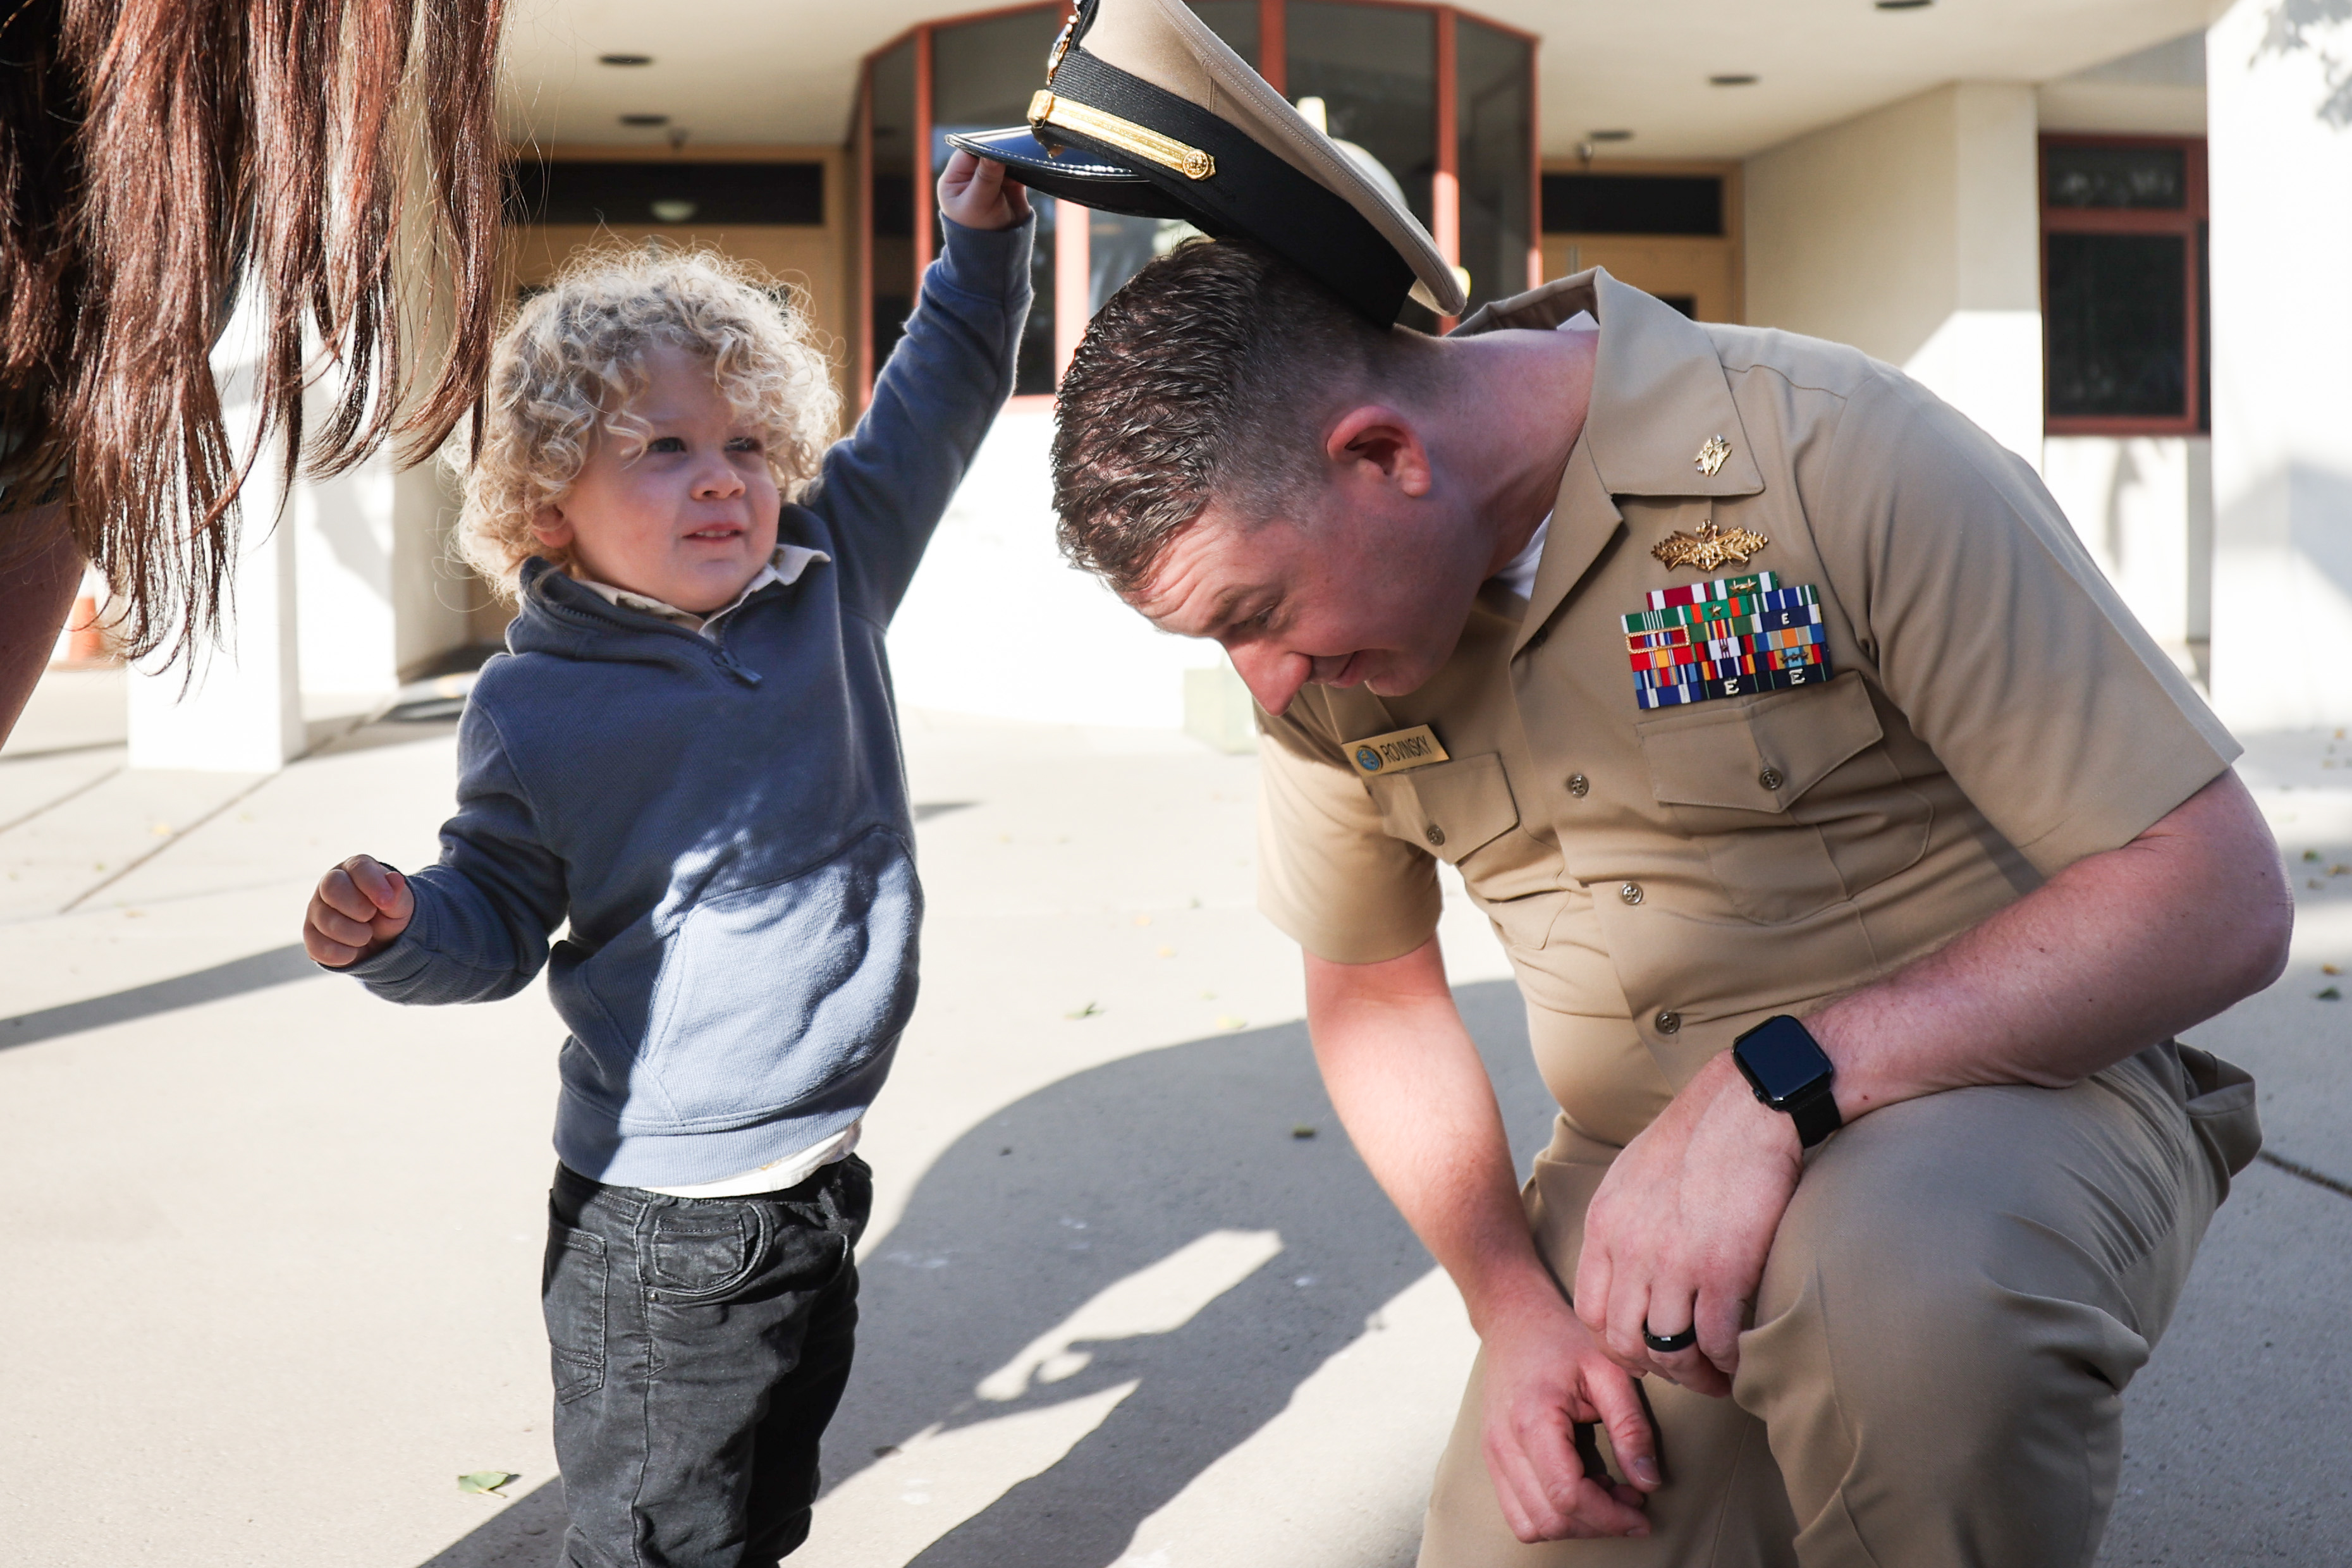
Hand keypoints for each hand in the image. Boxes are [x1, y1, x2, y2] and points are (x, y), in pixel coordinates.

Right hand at [305, 854, 413, 967]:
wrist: (380, 941)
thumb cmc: (389, 914)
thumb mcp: (402, 904)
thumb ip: (398, 894)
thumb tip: (395, 879)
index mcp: (355, 869)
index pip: (358, 868)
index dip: (373, 884)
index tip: (386, 902)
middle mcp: (329, 884)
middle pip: (331, 888)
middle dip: (358, 908)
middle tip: (371, 917)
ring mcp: (316, 909)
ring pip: (326, 921)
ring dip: (355, 935)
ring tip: (367, 935)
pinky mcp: (310, 935)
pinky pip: (319, 947)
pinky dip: (343, 954)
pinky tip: (354, 950)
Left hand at [937, 148, 1029, 230]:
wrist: (997, 255)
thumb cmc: (978, 232)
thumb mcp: (978, 204)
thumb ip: (986, 178)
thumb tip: (994, 154)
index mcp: (955, 178)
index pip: (969, 151)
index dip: (984, 146)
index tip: (1000, 144)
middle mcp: (972, 176)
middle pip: (988, 153)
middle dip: (1001, 150)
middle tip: (1015, 147)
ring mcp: (992, 179)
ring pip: (1004, 159)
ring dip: (1015, 157)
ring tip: (1025, 155)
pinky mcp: (1010, 185)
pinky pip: (1018, 169)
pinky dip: (1024, 166)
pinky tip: (1031, 163)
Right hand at [1479, 1282, 1658, 1540]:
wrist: (1514, 1319)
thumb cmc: (1562, 1338)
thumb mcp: (1609, 1371)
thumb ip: (1631, 1427)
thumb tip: (1649, 1483)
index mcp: (1533, 1420)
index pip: (1568, 1497)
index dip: (1610, 1517)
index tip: (1642, 1515)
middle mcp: (1503, 1443)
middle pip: (1549, 1520)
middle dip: (1598, 1524)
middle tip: (1631, 1502)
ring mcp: (1492, 1454)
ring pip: (1530, 1525)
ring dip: (1574, 1525)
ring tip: (1605, 1495)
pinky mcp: (1492, 1459)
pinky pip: (1517, 1512)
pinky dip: (1552, 1515)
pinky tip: (1580, 1487)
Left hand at [1573, 1053, 1803, 1396]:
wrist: (1745, 1107)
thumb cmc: (1696, 1138)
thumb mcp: (1631, 1177)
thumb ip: (1621, 1226)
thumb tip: (1624, 1269)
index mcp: (1604, 1226)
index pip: (1589, 1313)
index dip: (1616, 1344)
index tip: (1644, 1352)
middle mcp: (1630, 1249)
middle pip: (1624, 1340)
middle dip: (1654, 1368)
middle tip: (1685, 1372)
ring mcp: (1674, 1262)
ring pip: (1668, 1349)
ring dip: (1693, 1373)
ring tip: (1715, 1374)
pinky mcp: (1723, 1269)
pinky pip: (1715, 1340)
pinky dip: (1727, 1361)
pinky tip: (1739, 1358)